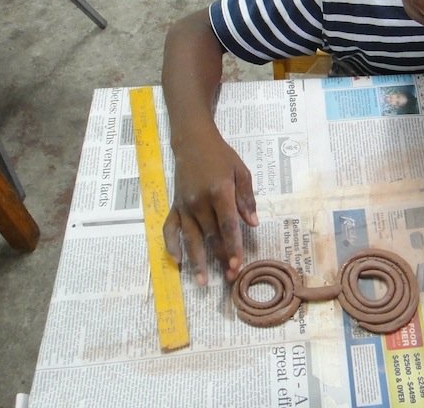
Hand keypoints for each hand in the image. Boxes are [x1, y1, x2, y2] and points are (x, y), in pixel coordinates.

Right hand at [162, 134, 257, 285]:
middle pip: (211, 236)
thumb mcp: (241, 171)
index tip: (238, 264)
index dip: (233, 246)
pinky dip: (171, 245)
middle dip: (221, 258)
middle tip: (230, 278)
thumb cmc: (221, 156)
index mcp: (219, 192)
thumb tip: (253, 224)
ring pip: (191, 238)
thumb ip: (247, 199)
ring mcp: (184, 205)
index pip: (228, 225)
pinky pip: (170, 229)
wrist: (193, 141)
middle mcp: (199, 201)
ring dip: (197, 261)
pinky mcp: (174, 206)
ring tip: (202, 282)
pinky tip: (176, 261)